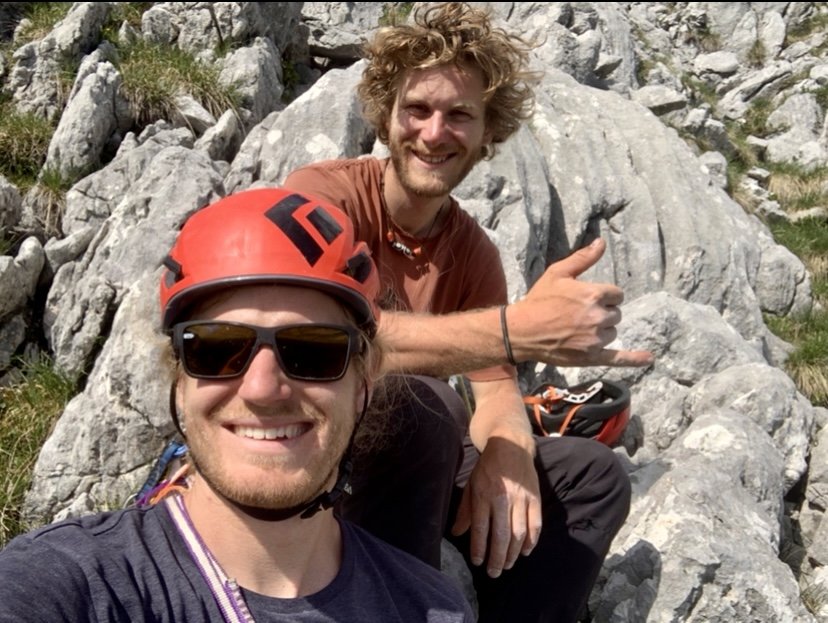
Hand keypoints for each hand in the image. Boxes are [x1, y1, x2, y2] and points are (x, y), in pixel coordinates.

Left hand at [451, 437, 541, 577]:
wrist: (511, 445)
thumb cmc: (487, 468)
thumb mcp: (471, 485)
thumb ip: (465, 510)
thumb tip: (456, 533)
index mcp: (483, 495)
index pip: (480, 528)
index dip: (479, 548)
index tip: (477, 562)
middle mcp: (502, 498)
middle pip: (501, 535)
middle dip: (497, 558)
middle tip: (494, 572)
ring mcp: (521, 498)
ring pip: (519, 533)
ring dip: (513, 553)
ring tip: (507, 565)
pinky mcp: (534, 498)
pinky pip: (535, 524)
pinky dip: (531, 541)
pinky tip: (525, 552)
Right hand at [510, 238, 652, 366]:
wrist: (521, 330)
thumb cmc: (538, 300)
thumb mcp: (557, 273)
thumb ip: (583, 258)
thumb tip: (602, 243)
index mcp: (594, 294)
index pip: (617, 295)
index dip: (604, 296)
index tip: (588, 299)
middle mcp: (598, 317)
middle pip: (616, 314)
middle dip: (602, 313)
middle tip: (578, 314)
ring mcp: (595, 339)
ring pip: (612, 332)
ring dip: (601, 330)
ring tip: (577, 329)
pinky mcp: (591, 357)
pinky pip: (618, 358)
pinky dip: (634, 359)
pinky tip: (649, 358)